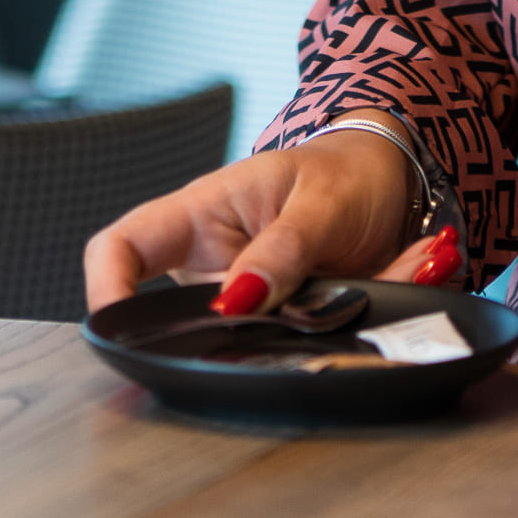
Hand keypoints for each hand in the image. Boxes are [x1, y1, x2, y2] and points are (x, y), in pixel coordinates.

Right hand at [82, 126, 457, 316]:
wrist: (397, 178)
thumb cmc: (347, 171)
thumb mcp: (321, 200)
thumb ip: (282, 250)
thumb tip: (235, 303)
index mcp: (204, 214)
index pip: (125, 246)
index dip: (107, 288)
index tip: (121, 330)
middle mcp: (216, 263)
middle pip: (187, 318)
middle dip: (247, 333)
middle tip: (316, 307)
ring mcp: (251, 299)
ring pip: (262, 343)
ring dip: (337, 315)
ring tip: (395, 260)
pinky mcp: (289, 326)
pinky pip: (317, 346)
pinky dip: (376, 310)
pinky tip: (410, 261)